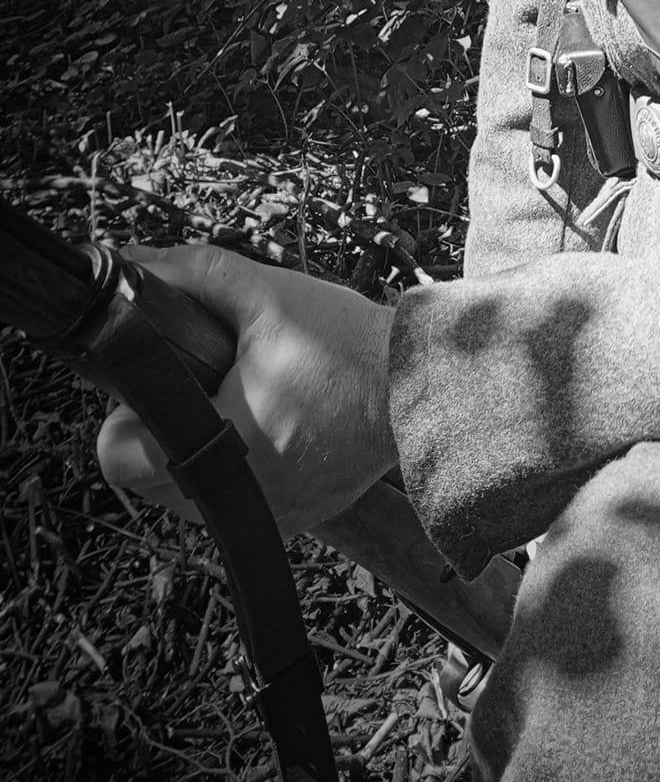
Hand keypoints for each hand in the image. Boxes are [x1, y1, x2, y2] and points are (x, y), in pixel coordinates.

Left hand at [97, 244, 397, 538]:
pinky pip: (238, 501)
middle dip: (166, 429)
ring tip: (245, 405)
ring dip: (200, 452)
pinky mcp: (294, 520)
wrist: (420, 383)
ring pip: (191, 493)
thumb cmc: (349, 344)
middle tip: (213, 385)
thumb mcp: (268, 295)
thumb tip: (136, 262)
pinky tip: (274, 428)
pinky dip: (243, 470)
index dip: (130, 412)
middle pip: (149, 475)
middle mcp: (239, 495)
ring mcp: (267, 515)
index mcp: (221, 443)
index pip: (117, 455)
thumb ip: (195, 274)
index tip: (170, 383)